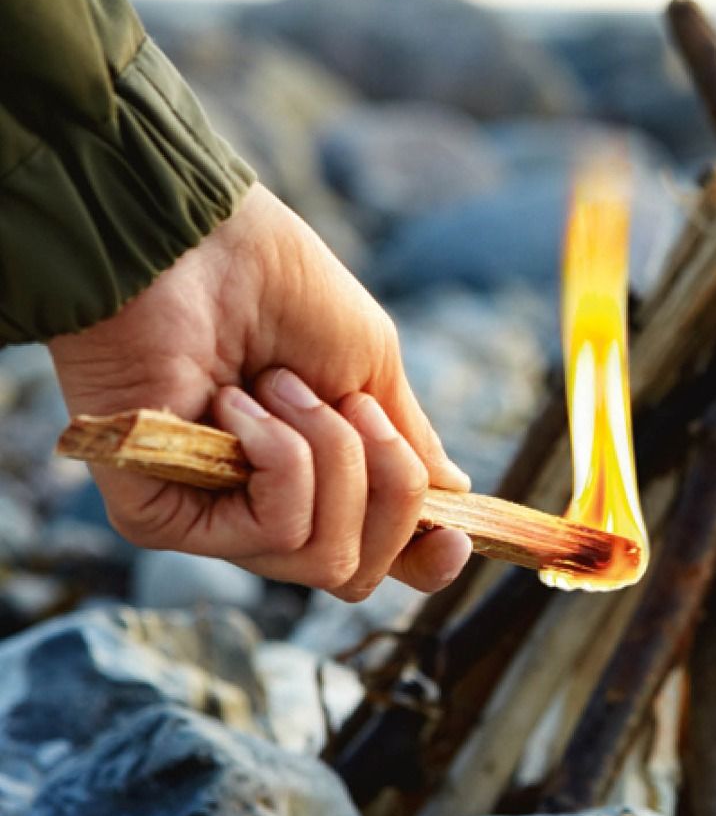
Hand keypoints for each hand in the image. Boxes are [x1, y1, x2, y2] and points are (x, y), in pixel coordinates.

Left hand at [48, 184, 472, 598]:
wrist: (197, 242)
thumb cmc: (279, 288)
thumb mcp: (370, 366)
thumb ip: (407, 442)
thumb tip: (453, 495)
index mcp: (316, 482)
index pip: (376, 558)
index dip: (424, 562)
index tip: (454, 535)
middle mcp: (263, 513)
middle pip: (360, 572)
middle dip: (388, 486)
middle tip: (352, 404)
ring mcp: (212, 521)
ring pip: (327, 556)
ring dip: (331, 455)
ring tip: (278, 384)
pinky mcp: (161, 519)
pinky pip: (277, 531)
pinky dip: (282, 458)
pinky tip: (232, 402)